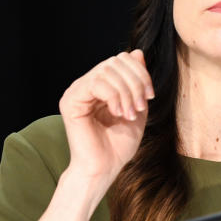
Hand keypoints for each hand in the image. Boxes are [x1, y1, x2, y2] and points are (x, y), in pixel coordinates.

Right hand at [59, 49, 154, 186]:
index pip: (122, 59)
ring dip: (126, 92)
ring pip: (107, 70)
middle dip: (136, 82)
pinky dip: (114, 97)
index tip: (150, 96)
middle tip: (140, 106)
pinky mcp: (71, 101)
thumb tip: (137, 52)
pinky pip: (96, 83)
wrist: (104, 167)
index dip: (141, 73)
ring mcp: (77, 91)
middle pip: (116, 61)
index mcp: (102, 85)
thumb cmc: (119, 143)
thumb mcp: (137, 107)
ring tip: (129, 113)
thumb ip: (138, 82)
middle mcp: (86, 84)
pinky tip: (118, 113)